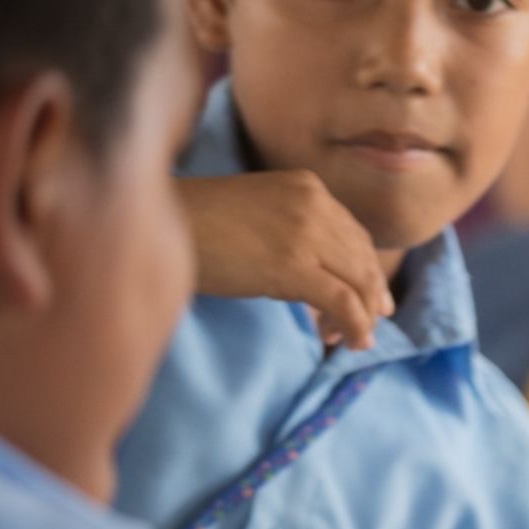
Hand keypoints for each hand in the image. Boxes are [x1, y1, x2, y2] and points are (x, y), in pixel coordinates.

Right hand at [177, 172, 392, 349]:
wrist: (158, 223)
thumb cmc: (198, 225)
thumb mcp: (262, 216)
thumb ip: (298, 235)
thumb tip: (326, 283)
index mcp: (308, 187)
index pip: (356, 236)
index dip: (367, 273)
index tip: (371, 302)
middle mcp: (314, 203)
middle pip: (363, 260)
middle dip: (369, 299)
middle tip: (366, 328)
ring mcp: (306, 232)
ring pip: (359, 282)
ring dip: (362, 317)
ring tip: (352, 339)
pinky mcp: (294, 265)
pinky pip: (343, 301)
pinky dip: (355, 326)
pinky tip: (351, 341)